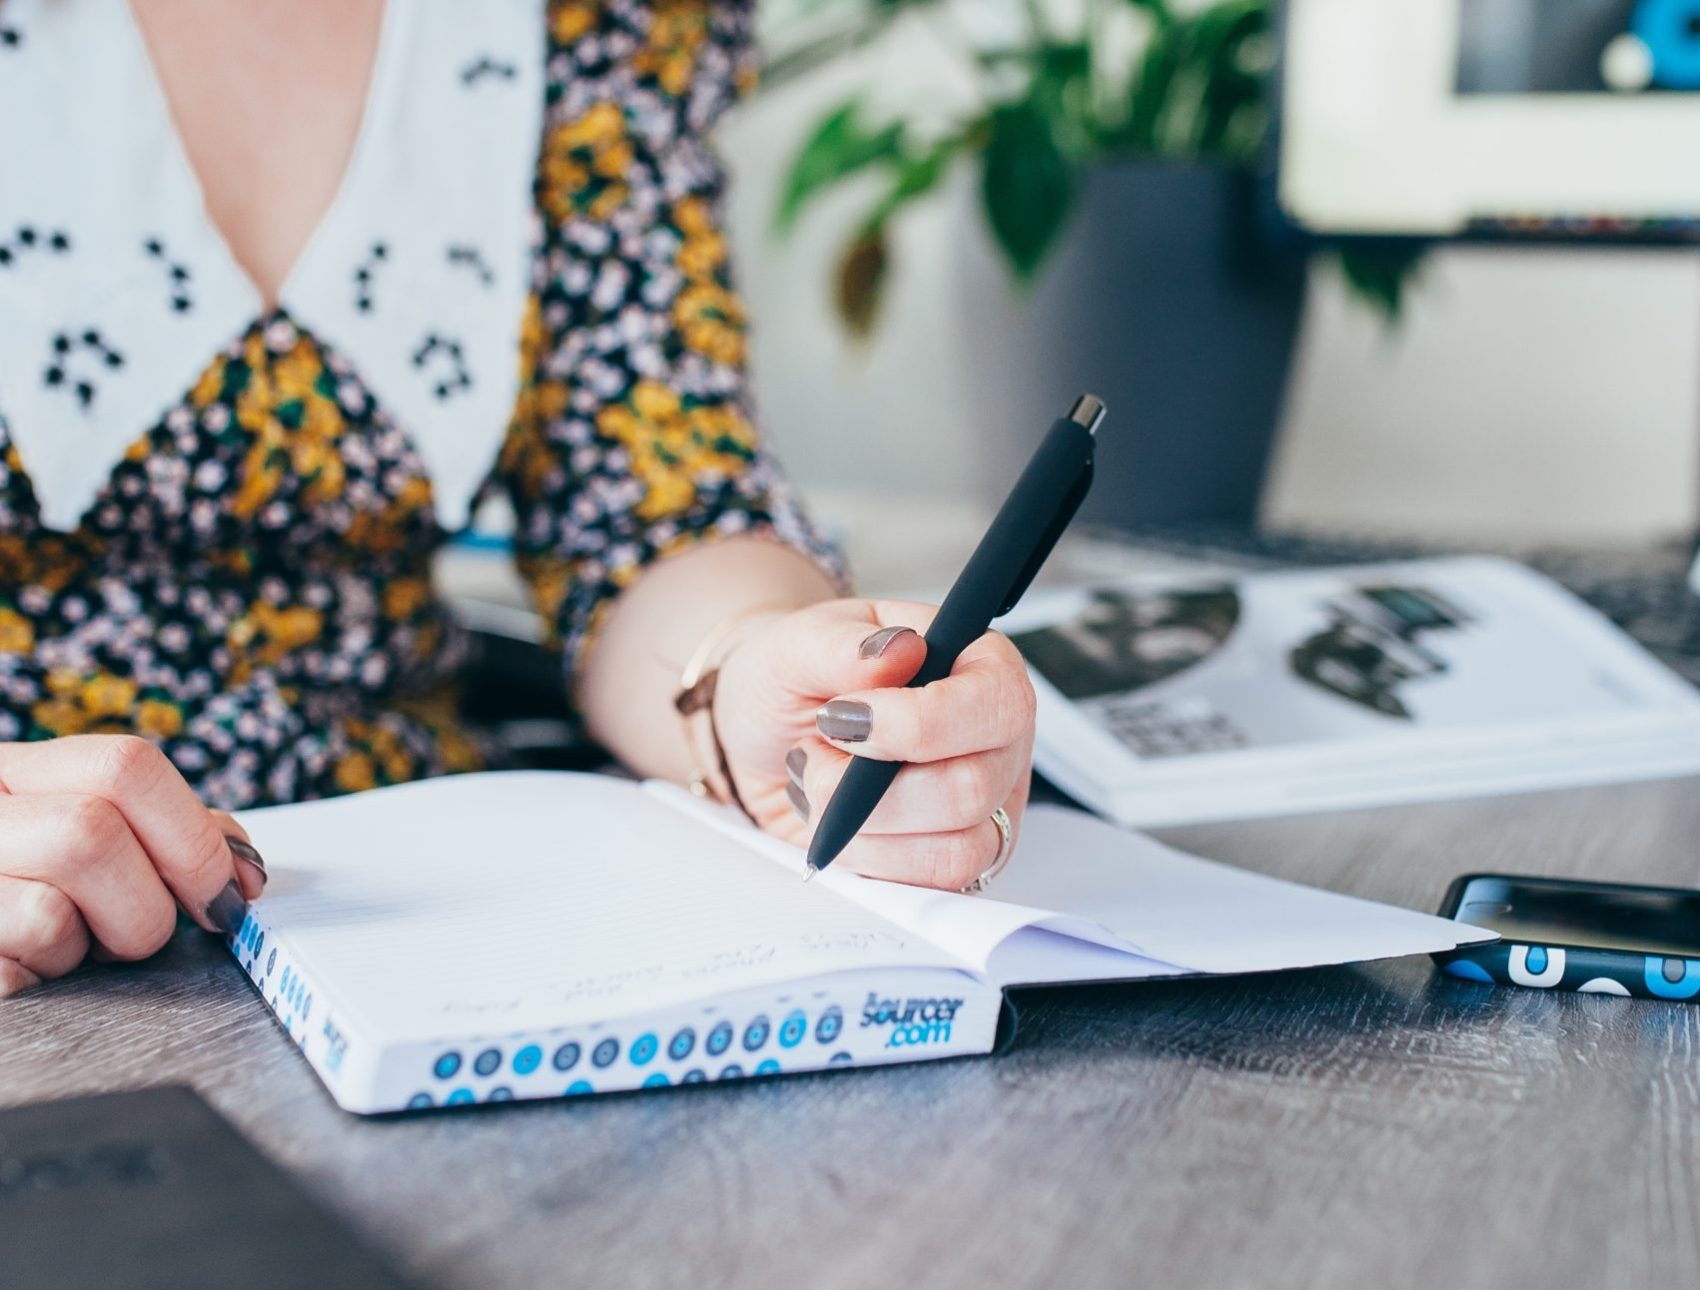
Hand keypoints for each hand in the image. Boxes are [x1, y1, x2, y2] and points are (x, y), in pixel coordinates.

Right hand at [0, 736, 267, 997]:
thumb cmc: (19, 887)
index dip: (193, 838)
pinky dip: (40, 983)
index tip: (226, 894)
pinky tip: (27, 972)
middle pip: (94, 830)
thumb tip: (242, 868)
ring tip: (70, 951)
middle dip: (146, 905)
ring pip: (52, 911)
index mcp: (13, 772)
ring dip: (88, 949)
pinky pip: (12, 971)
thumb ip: (162, 837)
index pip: (125, 767)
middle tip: (137, 935)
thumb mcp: (79, 836)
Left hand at [714, 599, 1035, 889]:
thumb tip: (898, 650)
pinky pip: (926, 883)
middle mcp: (992, 739)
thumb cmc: (796, 680)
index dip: (923, 723)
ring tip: (824, 783)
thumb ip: (844, 644)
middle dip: (869, 787)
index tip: (845, 718)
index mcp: (977, 665)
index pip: (998, 703)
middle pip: (971, 788)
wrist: (766, 736)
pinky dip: (864, 858)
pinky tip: (838, 821)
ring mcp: (981, 805)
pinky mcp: (951, 856)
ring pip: (953, 850)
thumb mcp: (798, 644)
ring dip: (863, 827)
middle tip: (821, 749)